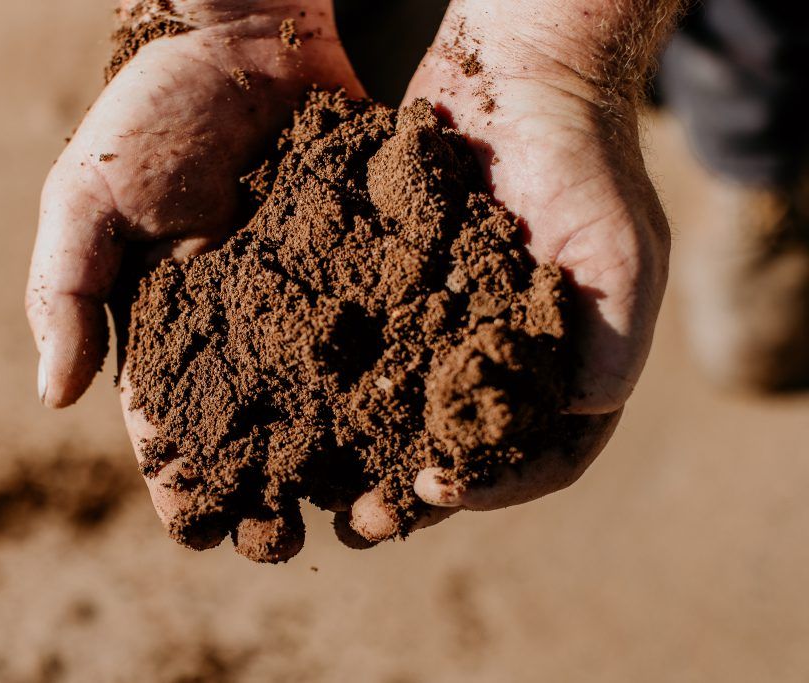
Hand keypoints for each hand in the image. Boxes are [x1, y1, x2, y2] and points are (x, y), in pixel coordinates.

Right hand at [24, 0, 362, 558]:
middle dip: (270, 496)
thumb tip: (53, 398)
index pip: (173, 425)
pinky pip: (398, 350)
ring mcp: (321, 310)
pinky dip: (409, 398)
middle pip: (260, 437)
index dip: (182, 481)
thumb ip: (66, 288)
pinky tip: (424, 437)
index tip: (197, 529)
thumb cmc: (161, 113)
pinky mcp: (384, 276)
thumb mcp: (91, 193)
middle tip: (286, 543)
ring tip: (366, 513)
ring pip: (336, 412)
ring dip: (347, 468)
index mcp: (176, 329)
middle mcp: (251, 334)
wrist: (259, 37)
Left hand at [348, 0, 673, 540]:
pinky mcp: (393, 297)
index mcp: (560, 371)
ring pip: (401, 418)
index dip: (488, 485)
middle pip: (455, 453)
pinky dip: (337, 390)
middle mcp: (497, 363)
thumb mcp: (619, 251)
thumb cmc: (581, 166)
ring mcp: (442, 333)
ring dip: (363, 459)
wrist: (517, 84)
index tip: (434, 489)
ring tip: (318, 490)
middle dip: (407, 494)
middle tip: (358, 522)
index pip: (536, 458)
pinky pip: (365, 355)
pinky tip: (296, 409)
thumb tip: (583, 413)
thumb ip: (610, 340)